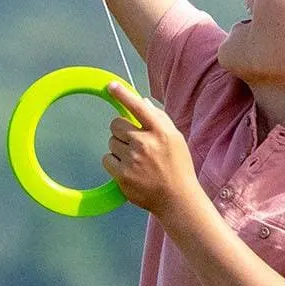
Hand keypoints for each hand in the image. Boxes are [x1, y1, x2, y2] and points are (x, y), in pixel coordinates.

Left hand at [102, 82, 198, 220]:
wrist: (177, 199)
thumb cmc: (178, 166)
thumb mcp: (175, 138)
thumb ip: (159, 118)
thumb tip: (141, 101)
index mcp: (160, 131)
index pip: (138, 107)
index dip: (122, 94)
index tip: (111, 86)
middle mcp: (145, 143)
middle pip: (116, 124)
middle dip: (120, 130)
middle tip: (133, 142)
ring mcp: (132, 160)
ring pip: (111, 142)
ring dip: (119, 148)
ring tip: (135, 160)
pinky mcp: (122, 175)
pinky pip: (106, 159)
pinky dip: (113, 163)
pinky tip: (128, 169)